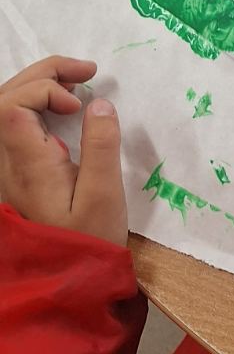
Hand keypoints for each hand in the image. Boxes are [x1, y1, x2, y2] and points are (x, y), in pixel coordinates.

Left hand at [0, 57, 128, 245]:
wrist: (67, 283)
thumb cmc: (89, 241)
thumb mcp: (103, 196)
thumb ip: (101, 146)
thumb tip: (98, 104)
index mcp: (27, 165)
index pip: (13, 105)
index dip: (45, 89)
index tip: (80, 103)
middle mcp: (9, 163)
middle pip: (6, 99)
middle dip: (44, 74)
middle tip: (88, 71)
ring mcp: (10, 168)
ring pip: (8, 110)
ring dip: (38, 86)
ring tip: (77, 82)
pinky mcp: (19, 173)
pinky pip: (16, 125)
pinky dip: (37, 105)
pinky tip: (64, 108)